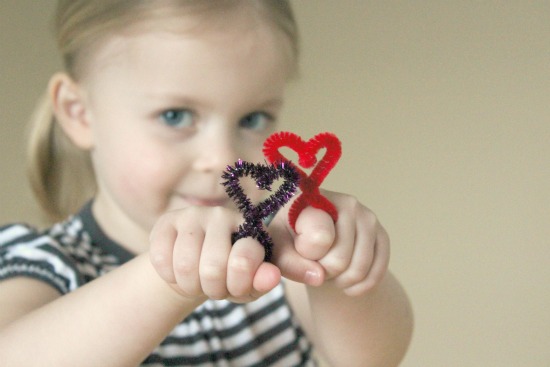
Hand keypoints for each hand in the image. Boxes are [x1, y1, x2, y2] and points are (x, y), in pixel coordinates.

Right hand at [149, 207, 280, 302]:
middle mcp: (223, 215)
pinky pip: (161, 258)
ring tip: (196, 283)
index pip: (244, 260)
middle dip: (212, 290)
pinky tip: (177, 272)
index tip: (235, 288)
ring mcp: (194, 214)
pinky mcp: (167, 220)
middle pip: (212, 267)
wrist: (194, 267)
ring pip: (185, 265)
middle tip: (213, 290)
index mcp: (251, 228)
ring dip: (189, 286)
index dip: (237, 286)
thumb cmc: (227, 276)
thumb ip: (261, 281)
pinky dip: (168, 275)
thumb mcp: (248, 285)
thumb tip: (272, 276)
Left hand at [270, 190, 389, 295]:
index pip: (319, 237)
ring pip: (359, 269)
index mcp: (315, 198)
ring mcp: (367, 218)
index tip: (300, 249)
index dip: (309, 256)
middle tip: (315, 265)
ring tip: (328, 272)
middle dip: (324, 273)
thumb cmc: (290, 241)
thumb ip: (289, 262)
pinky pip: (377, 273)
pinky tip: (346, 284)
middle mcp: (346, 202)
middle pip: (340, 259)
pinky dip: (360, 287)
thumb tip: (319, 276)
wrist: (313, 241)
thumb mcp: (279, 250)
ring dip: (341, 282)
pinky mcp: (381, 235)